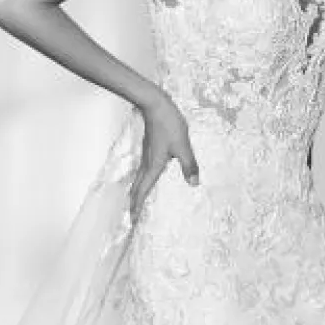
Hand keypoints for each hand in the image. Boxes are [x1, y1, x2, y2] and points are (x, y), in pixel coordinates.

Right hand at [128, 99, 198, 225]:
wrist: (155, 105)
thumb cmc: (169, 124)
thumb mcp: (183, 146)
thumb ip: (189, 165)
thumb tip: (194, 184)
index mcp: (154, 166)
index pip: (143, 191)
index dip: (137, 206)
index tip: (132, 220)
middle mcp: (147, 164)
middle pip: (136, 188)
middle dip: (133, 204)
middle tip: (130, 217)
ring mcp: (145, 156)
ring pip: (137, 180)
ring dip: (135, 194)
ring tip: (134, 204)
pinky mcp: (147, 150)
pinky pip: (141, 172)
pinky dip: (139, 182)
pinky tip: (143, 182)